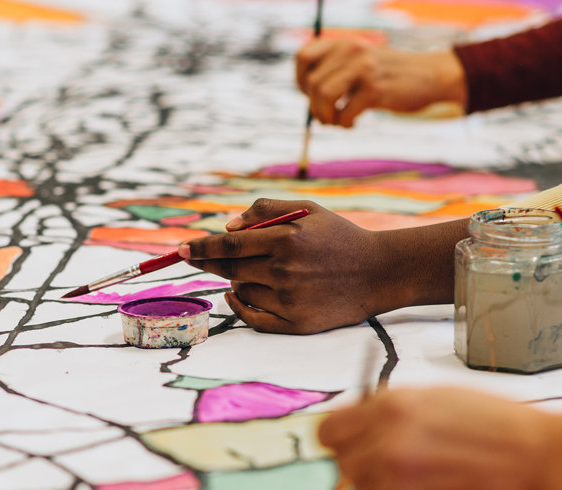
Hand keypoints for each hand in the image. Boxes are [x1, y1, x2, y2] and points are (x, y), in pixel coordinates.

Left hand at [178, 199, 404, 333]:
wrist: (380, 272)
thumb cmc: (339, 237)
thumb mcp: (307, 211)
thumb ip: (265, 210)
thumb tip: (226, 226)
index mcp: (286, 239)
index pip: (230, 244)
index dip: (201, 248)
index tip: (181, 250)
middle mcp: (286, 270)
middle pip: (230, 268)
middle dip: (213, 263)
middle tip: (203, 259)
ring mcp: (291, 299)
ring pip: (242, 290)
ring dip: (238, 280)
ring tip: (260, 271)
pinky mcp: (297, 323)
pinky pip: (253, 318)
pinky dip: (239, 306)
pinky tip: (236, 295)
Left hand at [295, 39, 466, 126]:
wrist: (430, 76)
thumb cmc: (390, 75)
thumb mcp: (360, 62)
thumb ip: (336, 69)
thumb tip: (306, 93)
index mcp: (344, 44)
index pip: (302, 57)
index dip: (300, 81)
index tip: (310, 95)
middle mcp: (351, 51)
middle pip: (311, 83)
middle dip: (315, 107)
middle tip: (327, 118)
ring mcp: (364, 68)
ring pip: (323, 95)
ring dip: (325, 117)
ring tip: (336, 122)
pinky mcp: (376, 89)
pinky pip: (344, 112)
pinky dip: (344, 124)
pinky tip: (353, 123)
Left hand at [319, 388, 550, 489]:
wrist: (534, 453)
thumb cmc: (495, 422)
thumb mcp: (433, 396)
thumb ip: (388, 407)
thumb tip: (357, 418)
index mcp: (390, 407)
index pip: (328, 430)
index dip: (338, 436)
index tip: (347, 440)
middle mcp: (388, 443)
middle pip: (341, 462)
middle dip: (357, 459)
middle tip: (382, 457)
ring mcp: (399, 477)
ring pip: (358, 486)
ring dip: (375, 480)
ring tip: (407, 471)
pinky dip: (393, 489)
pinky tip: (420, 481)